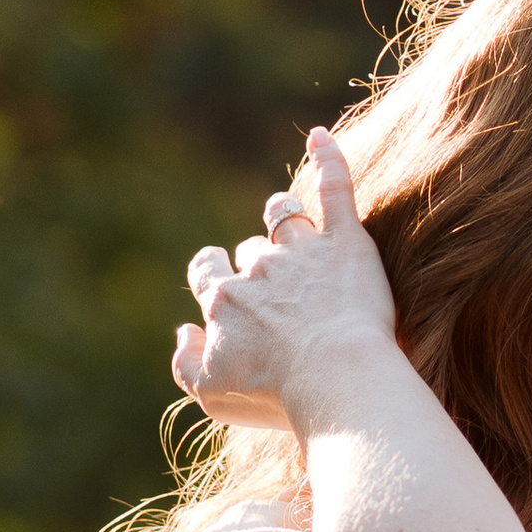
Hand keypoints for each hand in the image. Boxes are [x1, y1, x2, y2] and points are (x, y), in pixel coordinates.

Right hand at [172, 129, 402, 430]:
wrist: (335, 380)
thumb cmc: (275, 395)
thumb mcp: (212, 394)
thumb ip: (186, 361)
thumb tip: (184, 330)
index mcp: (224, 300)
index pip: (207, 270)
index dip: (212, 271)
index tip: (220, 280)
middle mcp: (258, 268)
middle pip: (251, 250)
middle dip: (257, 261)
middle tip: (279, 287)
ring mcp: (302, 251)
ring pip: (285, 217)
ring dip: (283, 215)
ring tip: (287, 217)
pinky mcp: (346, 243)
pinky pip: (336, 188)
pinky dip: (329, 159)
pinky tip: (323, 136)